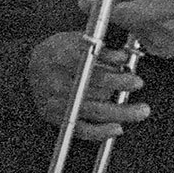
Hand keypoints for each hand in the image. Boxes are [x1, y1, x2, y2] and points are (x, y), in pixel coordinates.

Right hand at [27, 29, 150, 140]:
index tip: (134, 79)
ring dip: (119, 113)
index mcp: (59, 56)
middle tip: (140, 90)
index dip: (114, 76)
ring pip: (91, 110)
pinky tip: (117, 128)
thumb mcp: (77, 41)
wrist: (32, 67)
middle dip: (120, 89)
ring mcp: (53, 101)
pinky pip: (80, 129)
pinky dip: (100, 131)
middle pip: (92, 90)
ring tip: (140, 111)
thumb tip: (124, 58)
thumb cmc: (59, 52)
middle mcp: (54, 81)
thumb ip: (101, 50)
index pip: (90, 67)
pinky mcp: (54, 117)